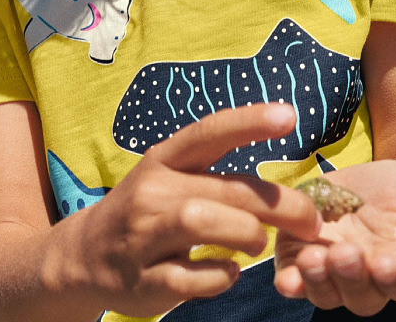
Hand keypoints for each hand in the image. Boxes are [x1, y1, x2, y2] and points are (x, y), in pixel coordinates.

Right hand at [67, 103, 322, 317]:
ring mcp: (143, 235)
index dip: (248, 121)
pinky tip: (230, 271)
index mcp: (163, 158)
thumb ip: (217, 178)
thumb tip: (285, 191)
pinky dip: (222, 276)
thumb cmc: (147, 210)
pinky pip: (194, 277)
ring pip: (203, 223)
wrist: (84, 256)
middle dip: (278, 205)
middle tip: (311, 220)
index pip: (208, 132)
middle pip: (223, 188)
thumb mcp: (170, 178)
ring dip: (248, 235)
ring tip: (260, 244)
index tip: (288, 116)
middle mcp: (151, 190)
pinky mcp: (143, 280)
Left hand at [273, 160, 395, 316]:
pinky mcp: (301, 257)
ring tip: (314, 259)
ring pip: (326, 291)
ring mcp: (333, 270)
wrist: (367, 183)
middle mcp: (368, 277)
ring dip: (319, 280)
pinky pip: (294, 278)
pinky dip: (290, 280)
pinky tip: (285, 276)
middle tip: (343, 255)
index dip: (394, 276)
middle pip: (361, 294)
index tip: (386, 264)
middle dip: (351, 277)